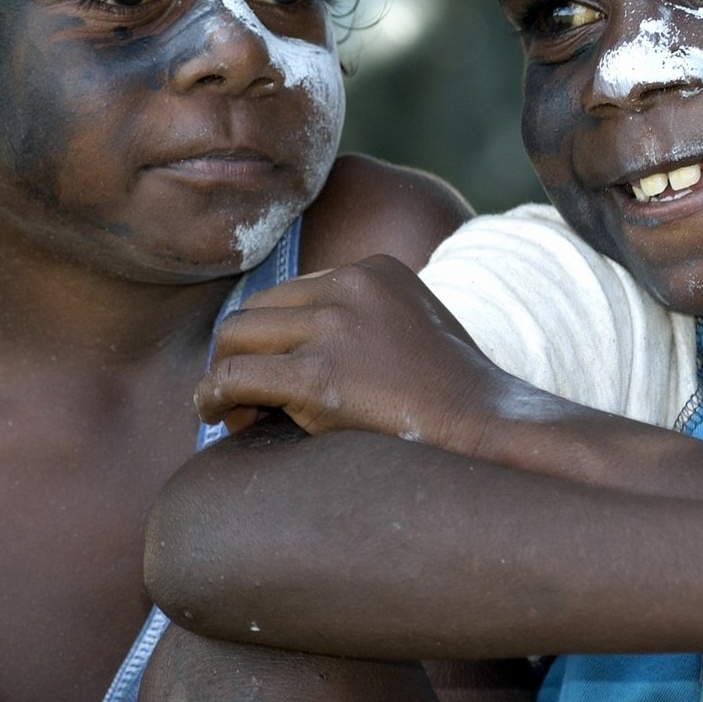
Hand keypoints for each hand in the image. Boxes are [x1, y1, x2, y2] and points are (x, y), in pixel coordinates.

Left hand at [202, 257, 565, 451]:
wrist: (490, 431)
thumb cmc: (454, 399)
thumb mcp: (410, 332)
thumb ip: (360, 325)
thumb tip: (289, 355)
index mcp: (371, 271)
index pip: (291, 294)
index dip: (274, 339)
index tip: (273, 376)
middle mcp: (348, 285)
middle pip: (255, 311)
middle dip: (244, 354)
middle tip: (246, 402)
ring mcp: (333, 326)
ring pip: (235, 337)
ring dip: (226, 376)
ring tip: (235, 415)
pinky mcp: (319, 374)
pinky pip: (234, 376)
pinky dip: (213, 397)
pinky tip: (217, 419)